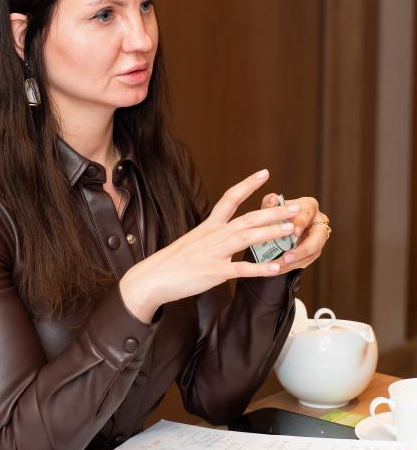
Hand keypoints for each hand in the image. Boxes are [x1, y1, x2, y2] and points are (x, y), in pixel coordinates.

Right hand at [120, 169, 300, 322]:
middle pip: (248, 217)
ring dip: (272, 232)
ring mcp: (215, 253)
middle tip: (296, 206)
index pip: (230, 198)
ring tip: (293, 229)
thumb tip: (226, 235)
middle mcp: (214, 235)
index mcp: (209, 226)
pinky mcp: (214, 272)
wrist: (153, 276)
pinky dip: (259, 269)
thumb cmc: (172, 261)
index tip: (265, 173)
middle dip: (274, 211)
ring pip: (248, 238)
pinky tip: (276, 268)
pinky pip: (241, 269)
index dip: (248, 185)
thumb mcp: (193, 241)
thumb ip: (212, 237)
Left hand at [261, 193, 329, 270]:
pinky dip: (292, 266)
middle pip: (317, 238)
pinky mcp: (314, 251)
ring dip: (296, 261)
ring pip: (313, 253)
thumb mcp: (271, 208)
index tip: (294, 232)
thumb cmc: (276, 214)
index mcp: (309, 206)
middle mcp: (319, 222)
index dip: (300, 223)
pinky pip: (307, 261)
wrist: (280, 225)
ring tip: (279, 266)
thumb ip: (270, 204)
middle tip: (287, 257)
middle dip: (302, 249)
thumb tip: (272, 198)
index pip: (307, 214)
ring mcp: (319, 238)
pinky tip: (279, 269)